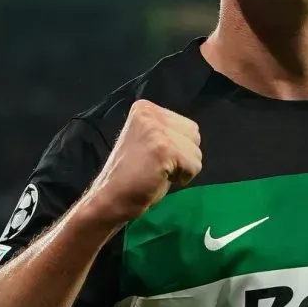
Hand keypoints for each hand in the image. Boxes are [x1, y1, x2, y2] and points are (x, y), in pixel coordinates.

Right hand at [87, 100, 202, 223]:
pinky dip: (183, 178)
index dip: (178, 147)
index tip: (155, 157)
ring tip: (158, 171)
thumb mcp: (148, 140)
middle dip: (184, 155)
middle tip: (158, 166)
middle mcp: (150, 113)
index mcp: (145, 108)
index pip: (187, 125)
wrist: (111, 198)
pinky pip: (194, 166)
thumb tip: (192, 136)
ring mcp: (157, 130)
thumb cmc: (132, 174)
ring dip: (182, 168)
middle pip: (195, 135)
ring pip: (196, 151)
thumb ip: (167, 131)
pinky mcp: (164, 149)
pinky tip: (160, 178)